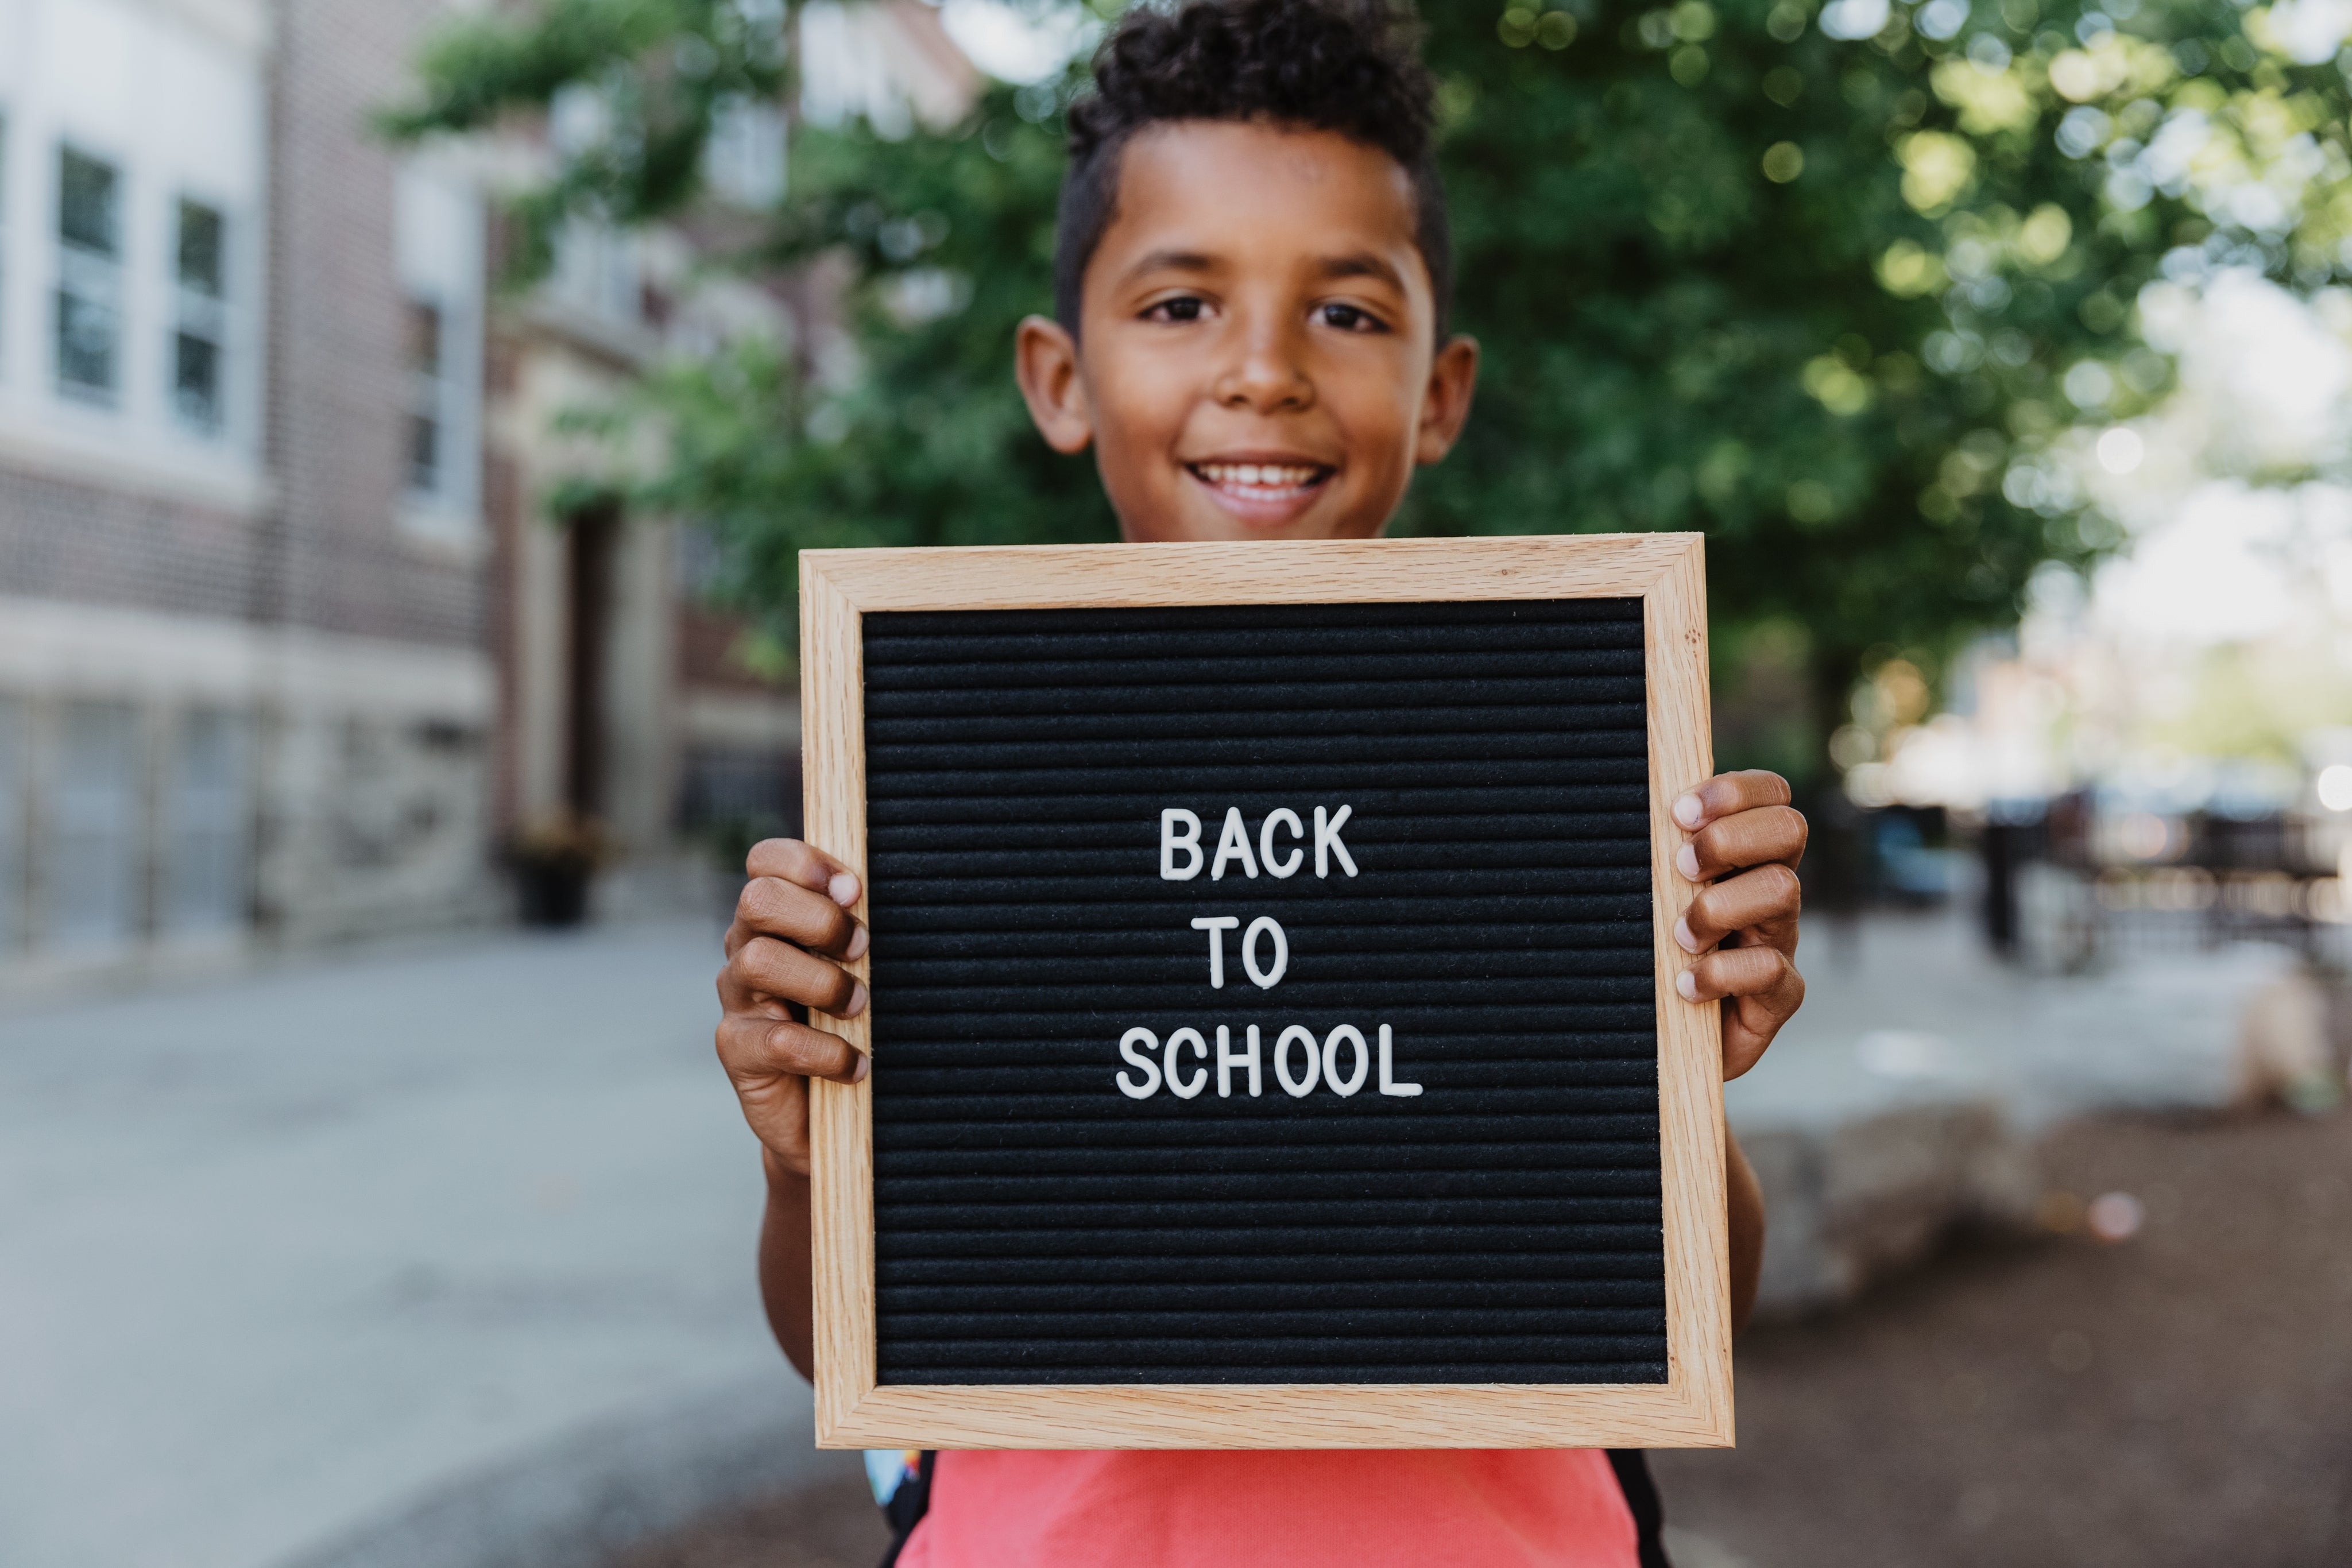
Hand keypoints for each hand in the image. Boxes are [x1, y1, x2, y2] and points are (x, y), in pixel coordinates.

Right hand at [716, 838, 871, 1175]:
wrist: (821, 1117)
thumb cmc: (848, 1026)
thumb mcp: (857, 970)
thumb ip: (856, 930)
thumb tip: (867, 893)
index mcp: (774, 918)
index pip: (765, 861)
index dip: (805, 863)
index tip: (854, 891)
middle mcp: (746, 948)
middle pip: (757, 900)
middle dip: (820, 920)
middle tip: (862, 950)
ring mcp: (736, 999)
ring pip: (760, 961)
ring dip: (824, 982)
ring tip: (859, 1008)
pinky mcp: (737, 1050)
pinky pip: (778, 1038)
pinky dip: (828, 1052)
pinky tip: (855, 1065)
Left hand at [1670, 770, 1805, 1079]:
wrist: (1655, 1043)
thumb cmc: (1643, 957)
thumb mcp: (1644, 897)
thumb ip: (1648, 856)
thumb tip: (1622, 807)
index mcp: (1741, 855)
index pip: (1770, 796)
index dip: (1735, 791)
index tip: (1677, 812)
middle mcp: (1767, 889)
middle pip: (1789, 829)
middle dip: (1731, 838)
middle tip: (1681, 866)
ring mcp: (1779, 940)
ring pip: (1783, 890)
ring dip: (1719, 906)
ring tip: (1679, 937)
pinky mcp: (1778, 996)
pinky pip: (1770, 970)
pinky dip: (1721, 974)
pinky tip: (1685, 986)